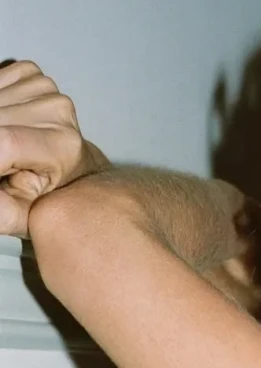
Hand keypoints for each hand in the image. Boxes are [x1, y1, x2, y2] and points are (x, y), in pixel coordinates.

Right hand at [0, 60, 107, 238]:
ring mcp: (46, 89)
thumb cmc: (44, 195)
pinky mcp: (32, 74)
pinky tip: (6, 123)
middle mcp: (59, 111)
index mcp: (63, 146)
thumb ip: (3, 211)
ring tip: (5, 149)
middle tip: (5, 164)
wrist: (68, 171)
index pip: (4, 143)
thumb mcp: (23, 214)